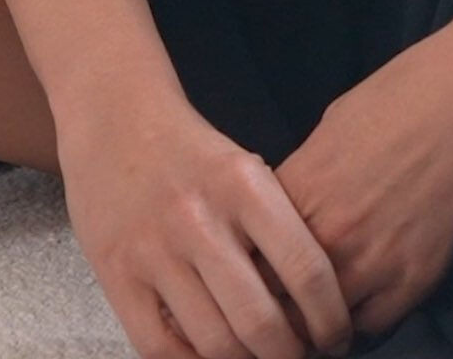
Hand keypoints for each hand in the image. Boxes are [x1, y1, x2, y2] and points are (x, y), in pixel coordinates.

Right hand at [57, 92, 354, 358]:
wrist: (115, 118)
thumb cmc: (189, 149)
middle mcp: (201, 219)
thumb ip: (274, 223)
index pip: (306, 267)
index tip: (337, 337)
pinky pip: (160, 348)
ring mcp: (155, 251)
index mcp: (244, 185)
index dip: (329, 317)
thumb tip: (313, 298)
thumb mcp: (243, 168)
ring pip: (214, 343)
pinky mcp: (117, 276)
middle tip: (302, 358)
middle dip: (290, 355)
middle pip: (261, 320)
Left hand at [268, 10, 452, 343]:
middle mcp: (330, 232)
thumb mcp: (332, 126)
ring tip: (319, 315)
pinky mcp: (418, 274)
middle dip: (276, 303)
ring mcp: (376, 258)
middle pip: (278, 299)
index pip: (249, 256)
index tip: (253, 275)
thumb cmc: (401, 92)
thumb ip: (305, 176)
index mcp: (301, 188)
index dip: (248, 269)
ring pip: (324, 323)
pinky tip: (362, 304)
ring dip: (318, 322)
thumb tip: (289, 208)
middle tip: (282, 305)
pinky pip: (374, 322)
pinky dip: (364, 318)